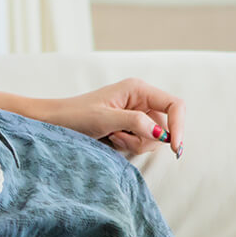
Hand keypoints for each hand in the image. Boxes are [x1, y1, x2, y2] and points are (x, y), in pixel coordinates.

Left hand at [46, 78, 185, 158]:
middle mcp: (140, 99)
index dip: (179, 125)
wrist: (55, 121)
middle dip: (145, 138)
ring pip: (154, 137)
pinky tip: (111, 138)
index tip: (174, 147)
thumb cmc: (75, 114)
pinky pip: (141, 141)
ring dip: (134, 142)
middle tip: (119, 136)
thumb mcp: (105, 118)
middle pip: (165, 126)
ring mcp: (136, 114)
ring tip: (112, 136)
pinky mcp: (130, 126)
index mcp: (138, 89)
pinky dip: (128, 144)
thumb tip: (161, 132)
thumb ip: (134, 122)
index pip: (174, 105)